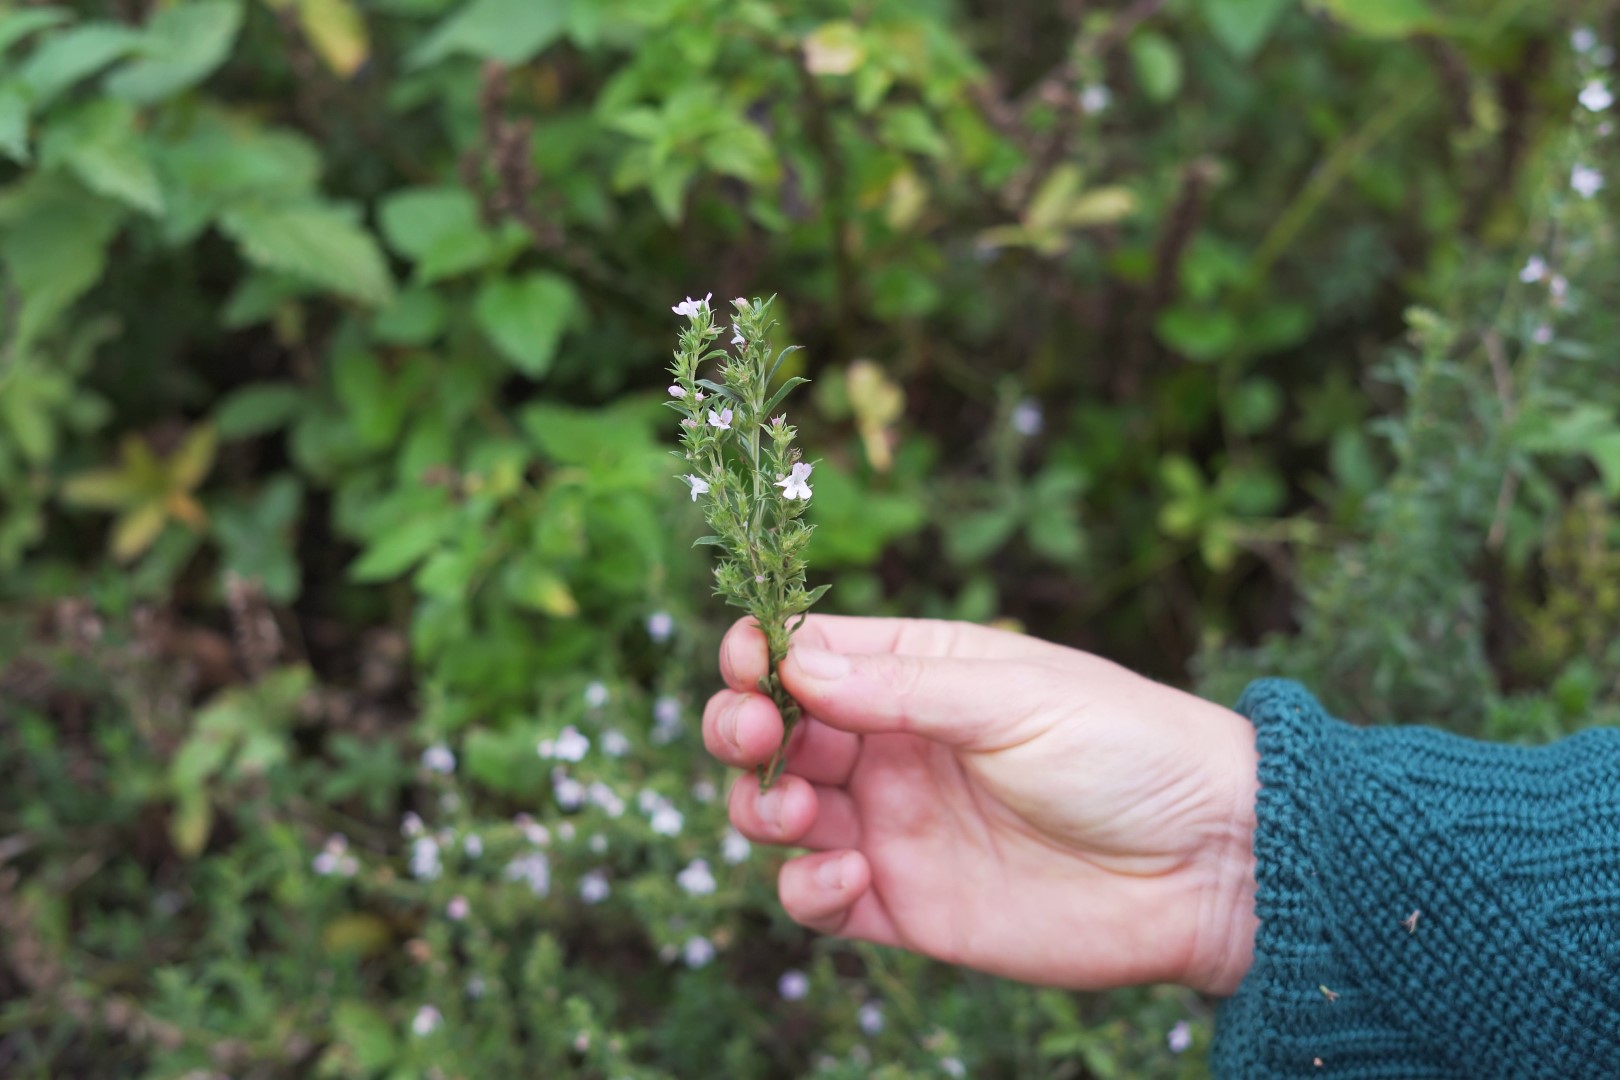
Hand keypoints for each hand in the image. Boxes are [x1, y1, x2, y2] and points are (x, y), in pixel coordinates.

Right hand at [703, 615, 1259, 994]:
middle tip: (750, 736)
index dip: (764, 654)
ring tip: (801, 813)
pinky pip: (820, 904)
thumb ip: (903, 688)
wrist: (1211, 865)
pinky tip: (852, 877)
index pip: (813, 656)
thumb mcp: (1018, 697)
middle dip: (742, 729)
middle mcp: (896, 749)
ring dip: (762, 808)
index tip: (747, 662)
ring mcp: (897, 830)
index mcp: (921, 677)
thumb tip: (795, 666)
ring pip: (782, 816)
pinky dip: (809, 892)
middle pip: (778, 734)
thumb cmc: (1130, 751)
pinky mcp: (909, 909)